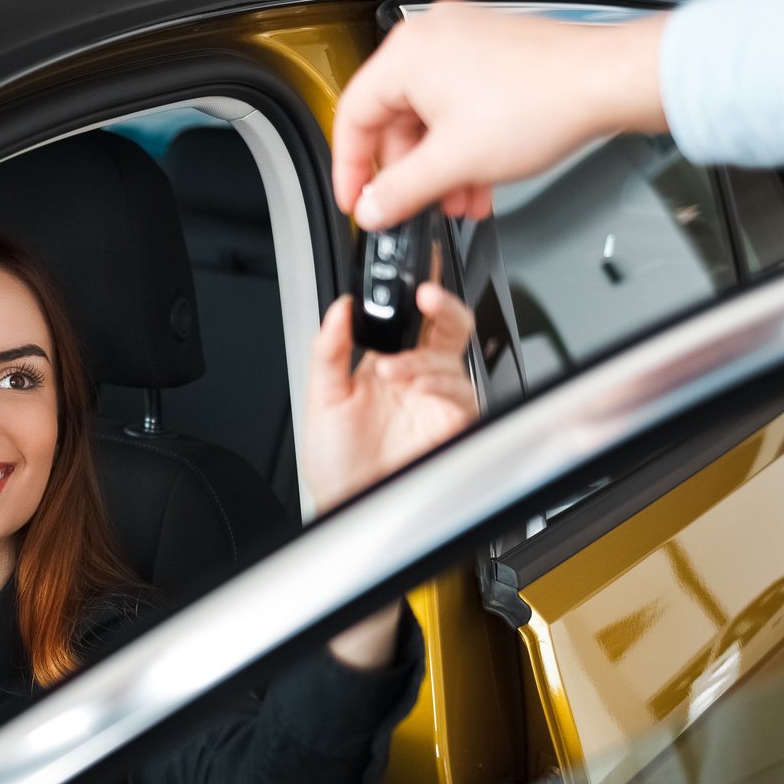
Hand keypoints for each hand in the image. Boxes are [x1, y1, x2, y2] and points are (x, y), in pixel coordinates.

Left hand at [303, 283, 477, 515]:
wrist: (345, 504)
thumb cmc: (337, 461)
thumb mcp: (322, 398)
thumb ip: (329, 350)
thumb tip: (339, 308)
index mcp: (386, 365)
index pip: (410, 320)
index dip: (416, 295)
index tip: (409, 279)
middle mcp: (417, 378)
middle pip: (447, 328)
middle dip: (443, 305)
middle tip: (425, 296)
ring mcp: (436, 401)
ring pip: (452, 359)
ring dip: (422, 358)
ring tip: (390, 371)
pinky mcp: (452, 425)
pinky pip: (460, 395)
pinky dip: (441, 385)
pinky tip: (417, 386)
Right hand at [332, 3, 669, 229]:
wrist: (608, 82)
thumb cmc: (542, 101)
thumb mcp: (454, 162)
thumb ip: (400, 191)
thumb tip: (372, 208)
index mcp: (407, 53)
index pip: (353, 116)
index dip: (350, 168)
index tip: (357, 200)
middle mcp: (431, 38)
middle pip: (394, 118)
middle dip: (410, 172)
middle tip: (417, 206)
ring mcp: (464, 41)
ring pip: (430, 115)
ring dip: (440, 165)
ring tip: (459, 198)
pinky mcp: (492, 52)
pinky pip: (459, 103)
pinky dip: (463, 142)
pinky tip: (480, 175)